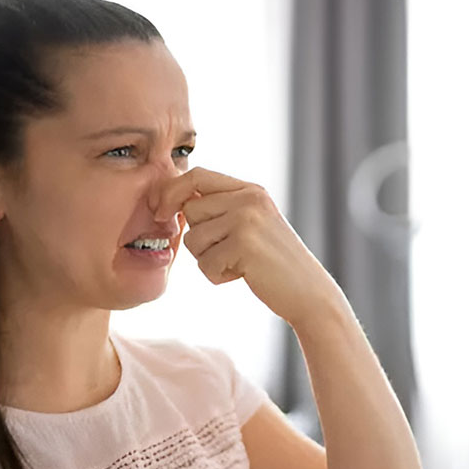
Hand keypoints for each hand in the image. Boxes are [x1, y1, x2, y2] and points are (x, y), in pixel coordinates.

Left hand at [150, 167, 342, 325]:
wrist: (309, 293)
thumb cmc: (273, 264)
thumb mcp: (252, 224)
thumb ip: (221, 209)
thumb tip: (174, 201)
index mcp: (250, 190)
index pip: (197, 175)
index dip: (171, 191)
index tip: (159, 211)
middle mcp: (249, 198)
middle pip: (190, 209)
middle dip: (198, 238)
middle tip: (226, 253)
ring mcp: (247, 219)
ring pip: (193, 239)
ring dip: (208, 260)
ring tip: (238, 264)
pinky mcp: (244, 244)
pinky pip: (205, 263)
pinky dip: (218, 276)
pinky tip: (243, 275)